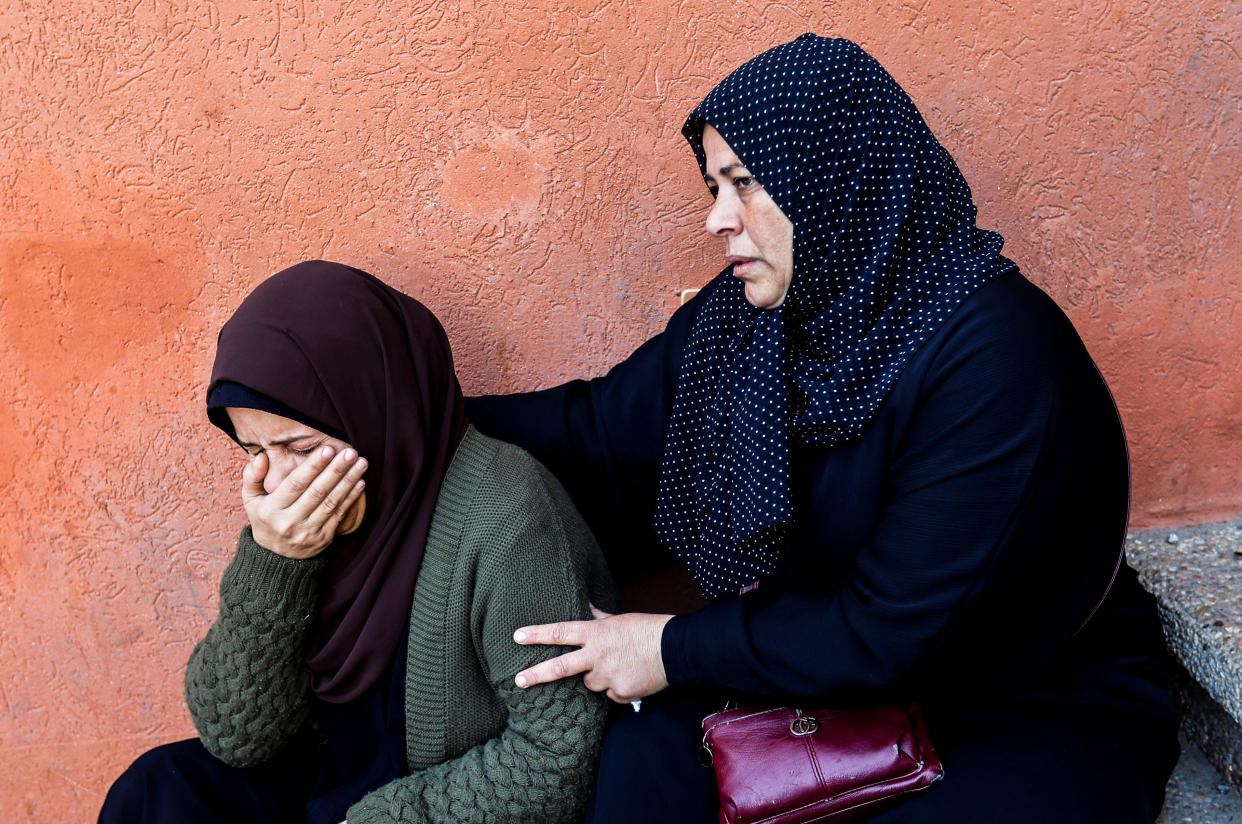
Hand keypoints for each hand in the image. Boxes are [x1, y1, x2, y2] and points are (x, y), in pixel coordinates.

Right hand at [242, 446, 366, 558]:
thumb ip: (252, 477)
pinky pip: (339, 515)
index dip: (313, 466)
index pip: (295, 484)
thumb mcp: (251, 500)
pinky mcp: (323, 539)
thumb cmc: (265, 519)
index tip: (328, 449)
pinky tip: (361, 482)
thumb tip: (261, 456)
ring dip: (349, 481)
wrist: (275, 558)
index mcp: (271, 510)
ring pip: (332, 502)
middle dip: (336, 470)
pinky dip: (351, 498)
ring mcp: (308, 532)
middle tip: (350, 452)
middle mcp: (290, 522)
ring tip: (361, 463)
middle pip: (317, 492)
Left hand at [512, 606, 672, 703]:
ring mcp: (607, 675)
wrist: (675, 649)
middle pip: (561, 667)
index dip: (538, 634)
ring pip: (591, 683)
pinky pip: (611, 694)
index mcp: (596, 633)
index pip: (561, 632)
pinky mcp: (619, 692)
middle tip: (518, 680)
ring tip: (622, 666)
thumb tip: (585, 604)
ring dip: (600, 678)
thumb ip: (598, 617)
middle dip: (537, 673)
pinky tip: (633, 677)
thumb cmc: (647, 630)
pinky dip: (618, 688)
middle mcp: (598, 655)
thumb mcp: (619, 619)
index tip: (518, 636)